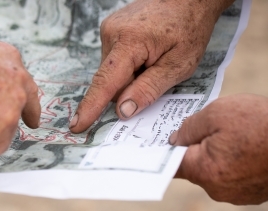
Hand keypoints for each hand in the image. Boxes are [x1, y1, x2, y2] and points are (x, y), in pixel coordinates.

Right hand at [0, 39, 40, 155]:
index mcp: (8, 57)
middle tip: (23, 128)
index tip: (31, 118)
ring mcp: (15, 101)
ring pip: (4, 130)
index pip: (23, 82)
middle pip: (27, 105)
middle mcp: (18, 77)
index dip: (26, 102)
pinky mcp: (6, 123)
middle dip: (24, 118)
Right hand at [69, 0, 233, 132]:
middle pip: (110, 80)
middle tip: (156, 73)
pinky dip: (129, 65)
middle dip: (129, 87)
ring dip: (130, 75)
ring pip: (112, 71)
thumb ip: (149, 89)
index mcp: (130, 41)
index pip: (105, 82)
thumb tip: (122, 111)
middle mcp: (112, 33)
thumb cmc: (190, 28)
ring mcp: (109, 28)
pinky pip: (115, 60)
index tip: (77, 126)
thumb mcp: (179, 65)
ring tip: (154, 59)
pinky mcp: (111, 29)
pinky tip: (146, 53)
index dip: (91, 107)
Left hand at [170, 94, 267, 204]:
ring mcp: (236, 196)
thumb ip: (188, 128)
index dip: (164, 154)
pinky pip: (233, 179)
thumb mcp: (216, 113)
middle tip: (213, 130)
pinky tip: (250, 150)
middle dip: (198, 149)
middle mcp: (216, 189)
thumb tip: (174, 140)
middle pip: (194, 168)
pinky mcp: (252, 196)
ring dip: (218, 158)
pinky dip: (235, 166)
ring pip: (214, 173)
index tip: (158, 147)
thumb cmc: (261, 123)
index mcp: (203, 171)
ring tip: (239, 139)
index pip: (170, 166)